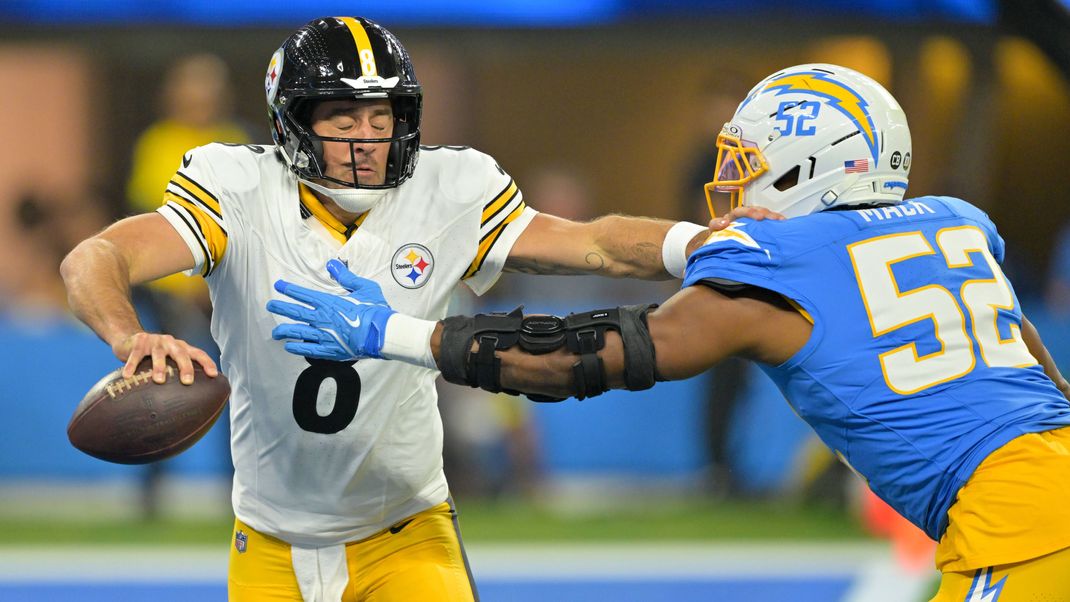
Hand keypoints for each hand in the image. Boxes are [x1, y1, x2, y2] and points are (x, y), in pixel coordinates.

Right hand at [114, 332, 218, 384]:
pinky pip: (135, 355)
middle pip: (181, 354)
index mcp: (181, 347)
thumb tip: (189, 400)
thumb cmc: (154, 355)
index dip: (207, 363)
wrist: (130, 339)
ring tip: (159, 380)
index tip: (214, 375)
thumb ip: (178, 373)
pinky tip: (128, 376)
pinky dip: (131, 365)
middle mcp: (171, 343)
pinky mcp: (138, 342)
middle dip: (186, 367)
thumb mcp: (169, 360)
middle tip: (188, 381)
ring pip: (159, 354)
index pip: (198, 353)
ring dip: (159, 367)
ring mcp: (155, 341)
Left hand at [267, 259, 395, 360]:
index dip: (288, 289)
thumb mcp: (363, 287)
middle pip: (295, 313)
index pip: (303, 294)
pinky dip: (297, 348)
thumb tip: (332, 264)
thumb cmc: (375, 310)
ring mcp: (324, 335)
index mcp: (329, 302)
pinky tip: (289, 347)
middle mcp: (322, 318)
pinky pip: (308, 349)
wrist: (383, 333)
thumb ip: (345, 276)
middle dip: (280, 308)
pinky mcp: (330, 350)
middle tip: (270, 306)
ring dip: (284, 332)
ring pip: (298, 333)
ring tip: (275, 333)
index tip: (278, 286)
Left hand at [688, 206, 786, 254]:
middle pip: (741, 213)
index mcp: (717, 228)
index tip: (723, 224)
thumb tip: (686, 273)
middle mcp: (732, 222)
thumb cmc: (710, 250)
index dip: (719, 222)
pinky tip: (784, 226)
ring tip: (778, 220)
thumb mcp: (704, 255)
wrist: (715, 246)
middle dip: (751, 213)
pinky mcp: (756, 227)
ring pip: (756, 214)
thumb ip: (699, 261)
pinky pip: (765, 222)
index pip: (716, 222)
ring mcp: (745, 223)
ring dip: (767, 215)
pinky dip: (774, 222)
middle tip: (760, 217)